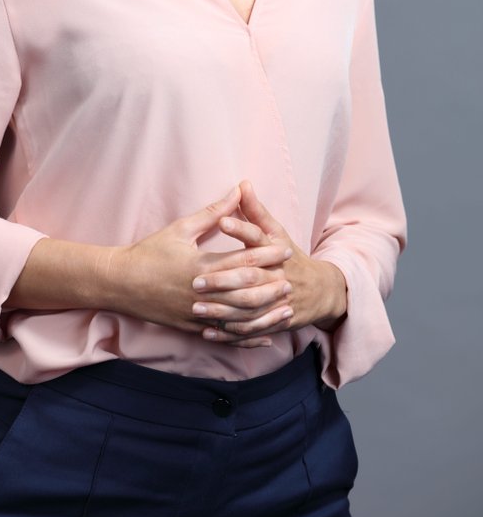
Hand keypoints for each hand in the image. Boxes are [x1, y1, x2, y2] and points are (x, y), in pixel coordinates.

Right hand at [108, 185, 294, 343]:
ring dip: (265, 314)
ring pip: (239, 318)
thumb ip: (213, 212)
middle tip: (292, 280)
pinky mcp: (192, 327)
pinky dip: (247, 338)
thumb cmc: (150, 251)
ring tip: (285, 308)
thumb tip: (237, 192)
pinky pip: (225, 336)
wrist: (121, 282)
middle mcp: (202, 292)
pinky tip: (265, 337)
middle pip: (245, 291)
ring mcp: (197, 313)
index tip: (285, 249)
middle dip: (271, 286)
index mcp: (200, 266)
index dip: (266, 254)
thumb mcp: (181, 228)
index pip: (241, 259)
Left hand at [191, 181, 347, 344]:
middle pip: (251, 278)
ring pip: (248, 307)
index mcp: (277, 250)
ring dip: (221, 310)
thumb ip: (256, 210)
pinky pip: (251, 329)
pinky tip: (208, 332)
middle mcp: (278, 275)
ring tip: (195, 308)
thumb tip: (242, 183)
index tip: (221, 221)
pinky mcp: (275, 321)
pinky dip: (230, 332)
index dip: (241, 228)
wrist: (320, 291)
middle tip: (195, 280)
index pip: (259, 236)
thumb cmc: (290, 255)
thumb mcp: (276, 231)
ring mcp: (278, 301)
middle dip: (223, 280)